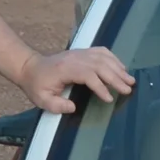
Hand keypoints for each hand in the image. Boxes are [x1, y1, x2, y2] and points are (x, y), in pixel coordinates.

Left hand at [19, 47, 135, 114]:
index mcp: (65, 69)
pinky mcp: (82, 52)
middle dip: (116, 77)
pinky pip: (101, 51)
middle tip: (128, 89)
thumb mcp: (41, 99)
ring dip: (118, 68)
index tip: (109, 99)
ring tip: (130, 80)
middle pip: (100, 65)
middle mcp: (75, 58)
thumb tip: (73, 108)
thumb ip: (56, 105)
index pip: (88, 75)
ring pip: (103, 58)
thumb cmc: (36, 85)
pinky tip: (121, 67)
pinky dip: (113, 58)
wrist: (30, 67)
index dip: (100, 87)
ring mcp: (79, 53)